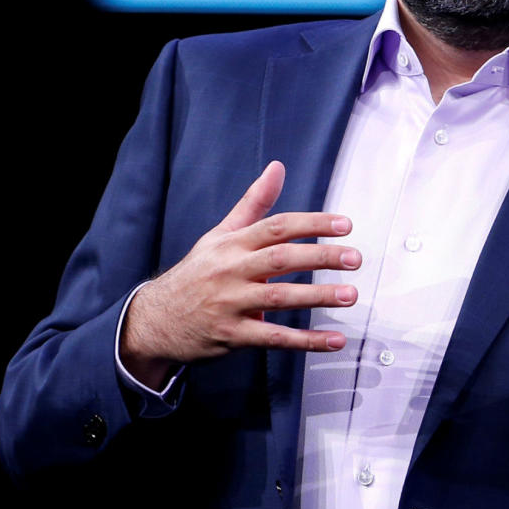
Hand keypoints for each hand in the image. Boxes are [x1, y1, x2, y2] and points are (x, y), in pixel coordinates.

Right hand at [120, 161, 360, 388]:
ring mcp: (230, 305)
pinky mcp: (232, 336)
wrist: (154, 320)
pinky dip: (306, 341)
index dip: (312, 224)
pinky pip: (274, 339)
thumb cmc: (198, 273)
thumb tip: (278, 167)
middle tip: (354, 258)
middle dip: (320, 257)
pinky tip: (335, 340)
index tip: (345, 225)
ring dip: (317, 297)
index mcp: (232, 244)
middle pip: (281, 259)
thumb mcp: (220, 235)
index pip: (277, 228)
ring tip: (350, 294)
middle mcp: (231, 271)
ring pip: (279, 298)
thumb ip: (254, 204)